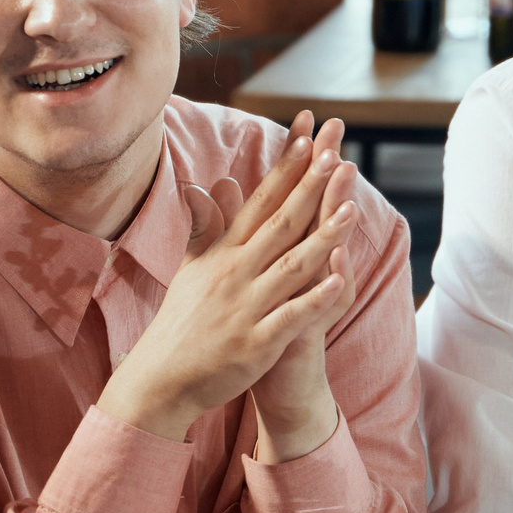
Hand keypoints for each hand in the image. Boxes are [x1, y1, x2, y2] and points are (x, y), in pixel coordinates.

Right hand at [98, 123, 360, 442]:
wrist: (162, 378)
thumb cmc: (182, 322)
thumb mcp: (191, 267)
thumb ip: (207, 226)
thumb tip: (210, 184)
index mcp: (224, 253)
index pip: (260, 200)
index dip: (285, 167)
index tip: (307, 133)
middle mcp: (235, 273)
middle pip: (280, 224)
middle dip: (309, 188)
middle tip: (335, 153)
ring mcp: (247, 307)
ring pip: (291, 267)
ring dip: (322, 238)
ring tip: (351, 209)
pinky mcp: (256, 343)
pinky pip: (291, 317)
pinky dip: (315, 299)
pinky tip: (339, 279)